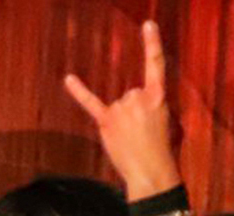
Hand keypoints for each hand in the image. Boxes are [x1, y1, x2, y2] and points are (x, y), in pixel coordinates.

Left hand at [64, 20, 182, 199]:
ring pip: (116, 106)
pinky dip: (79, 91)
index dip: (152, 44)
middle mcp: (138, 97)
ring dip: (120, 122)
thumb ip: (150, 106)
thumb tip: (134, 106)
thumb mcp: (165, 121)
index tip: (147, 25)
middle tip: (141, 133)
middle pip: (129, 95)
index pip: (156, 65)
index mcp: (158, 97)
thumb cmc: (160, 150)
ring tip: (130, 139)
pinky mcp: (107, 122)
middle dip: (133, 113)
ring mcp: (122, 110)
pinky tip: (68, 78)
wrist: (150, 172)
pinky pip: (91, 103)